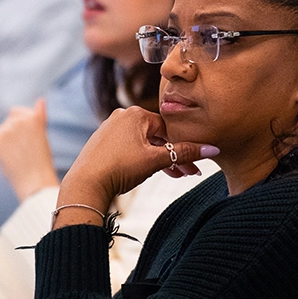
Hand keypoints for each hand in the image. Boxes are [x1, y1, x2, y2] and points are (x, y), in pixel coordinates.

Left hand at [0, 99, 58, 201]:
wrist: (35, 183)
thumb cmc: (40, 163)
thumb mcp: (42, 136)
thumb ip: (39, 116)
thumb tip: (41, 99)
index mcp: (33, 117)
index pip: (16, 112)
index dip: (19, 128)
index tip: (26, 142)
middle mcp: (18, 120)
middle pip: (6, 121)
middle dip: (10, 134)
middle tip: (21, 152)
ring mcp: (5, 129)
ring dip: (1, 142)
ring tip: (15, 158)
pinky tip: (3, 158)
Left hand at [54, 106, 214, 224]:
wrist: (85, 184)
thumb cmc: (118, 168)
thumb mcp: (156, 160)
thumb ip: (184, 153)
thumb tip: (211, 149)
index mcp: (135, 114)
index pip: (168, 128)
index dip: (184, 148)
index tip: (195, 165)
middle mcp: (121, 116)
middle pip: (157, 136)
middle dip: (173, 156)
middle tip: (187, 174)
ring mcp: (110, 129)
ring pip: (144, 144)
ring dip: (159, 159)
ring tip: (172, 176)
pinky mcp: (103, 143)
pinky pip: (130, 148)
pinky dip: (142, 159)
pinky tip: (148, 172)